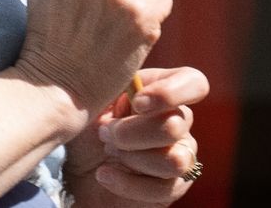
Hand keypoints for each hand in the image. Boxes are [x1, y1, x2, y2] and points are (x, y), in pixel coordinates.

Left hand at [64, 66, 209, 203]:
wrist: (76, 169)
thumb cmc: (85, 125)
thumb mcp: (92, 99)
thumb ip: (111, 83)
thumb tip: (129, 85)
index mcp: (161, 90)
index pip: (193, 83)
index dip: (169, 93)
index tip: (137, 103)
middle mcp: (179, 120)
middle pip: (174, 126)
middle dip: (130, 133)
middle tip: (104, 133)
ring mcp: (181, 154)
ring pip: (174, 160)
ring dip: (133, 158)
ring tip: (107, 152)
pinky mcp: (174, 186)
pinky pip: (165, 188)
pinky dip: (127, 182)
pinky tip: (103, 174)